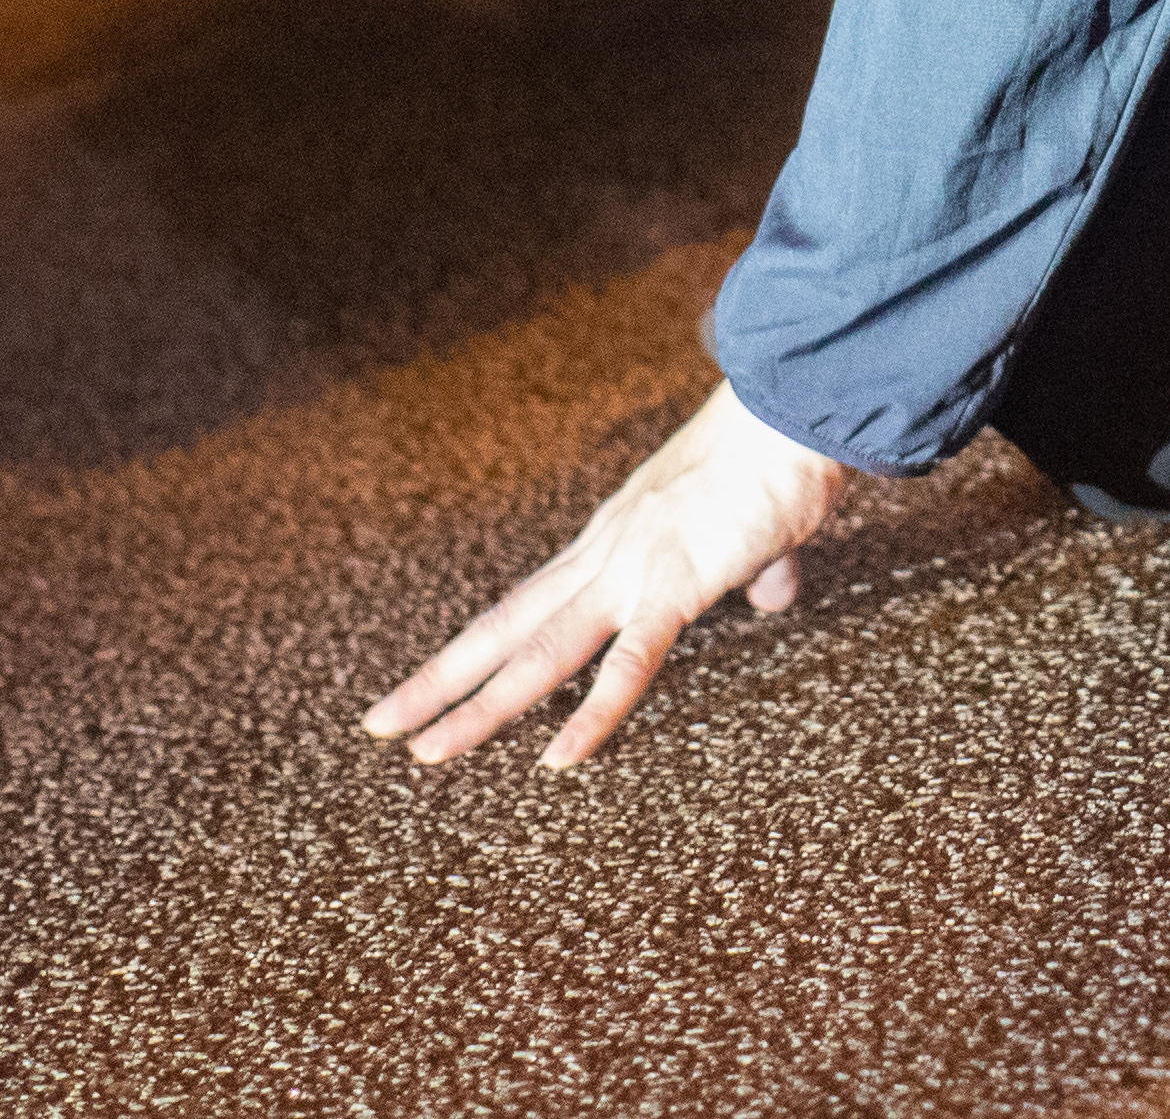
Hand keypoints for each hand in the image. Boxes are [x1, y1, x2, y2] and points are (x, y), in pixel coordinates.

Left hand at [365, 382, 846, 770]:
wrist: (788, 409)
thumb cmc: (775, 457)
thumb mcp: (750, 528)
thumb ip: (751, 569)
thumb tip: (770, 592)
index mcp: (611, 542)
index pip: (525, 608)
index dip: (475, 650)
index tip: (431, 684)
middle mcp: (602, 556)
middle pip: (504, 630)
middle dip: (438, 682)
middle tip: (381, 724)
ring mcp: (630, 571)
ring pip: (538, 654)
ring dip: (479, 708)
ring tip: (428, 752)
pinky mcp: (674, 584)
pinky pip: (627, 664)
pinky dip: (591, 715)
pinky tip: (558, 758)